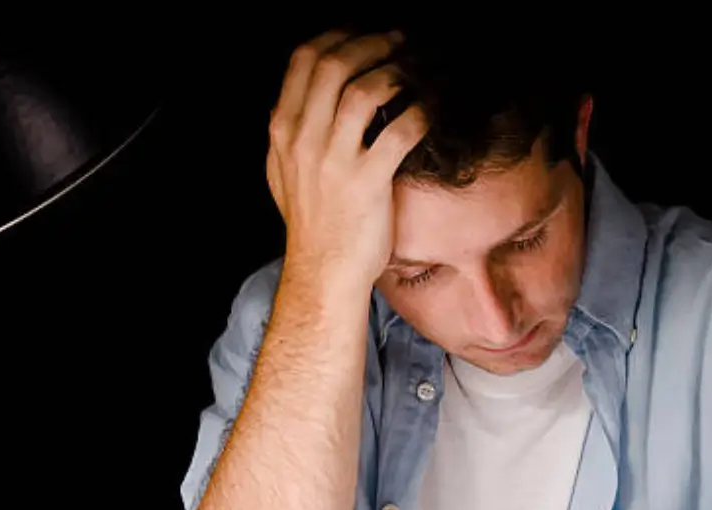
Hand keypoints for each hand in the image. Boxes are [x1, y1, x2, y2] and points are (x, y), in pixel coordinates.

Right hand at [266, 29, 427, 282]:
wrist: (324, 271)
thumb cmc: (313, 224)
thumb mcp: (283, 172)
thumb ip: (292, 132)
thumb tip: (306, 97)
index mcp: (283, 131)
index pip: (303, 60)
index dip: (338, 37)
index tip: (364, 35)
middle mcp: (303, 139)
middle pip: (333, 65)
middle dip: (370, 44)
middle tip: (398, 42)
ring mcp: (334, 161)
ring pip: (363, 90)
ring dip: (394, 71)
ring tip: (414, 70)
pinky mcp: (367, 182)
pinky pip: (398, 131)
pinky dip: (418, 112)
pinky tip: (428, 108)